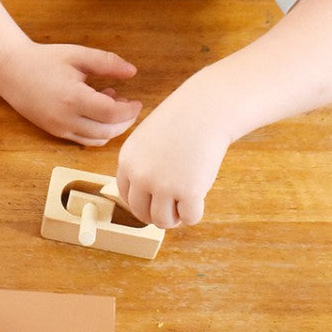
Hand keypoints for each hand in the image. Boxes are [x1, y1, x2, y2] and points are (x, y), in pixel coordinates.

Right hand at [0, 41, 140, 144]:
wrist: (11, 70)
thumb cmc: (45, 59)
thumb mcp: (77, 55)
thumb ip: (107, 62)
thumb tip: (132, 72)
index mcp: (73, 98)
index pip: (112, 113)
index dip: (130, 110)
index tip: (138, 101)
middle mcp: (66, 119)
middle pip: (108, 131)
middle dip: (125, 121)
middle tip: (131, 106)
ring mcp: (59, 128)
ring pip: (97, 139)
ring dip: (112, 127)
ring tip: (113, 104)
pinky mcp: (54, 132)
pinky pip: (83, 140)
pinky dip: (97, 131)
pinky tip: (97, 111)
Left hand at [115, 85, 230, 227]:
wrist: (205, 110)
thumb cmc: (181, 123)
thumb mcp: (148, 140)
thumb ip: (142, 166)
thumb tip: (147, 200)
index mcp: (127, 161)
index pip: (126, 197)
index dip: (144, 202)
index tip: (157, 200)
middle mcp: (140, 175)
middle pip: (142, 213)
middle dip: (158, 213)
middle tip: (174, 204)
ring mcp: (163, 185)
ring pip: (163, 221)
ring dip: (176, 217)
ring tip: (186, 201)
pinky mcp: (187, 191)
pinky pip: (189, 218)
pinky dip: (195, 213)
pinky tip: (199, 197)